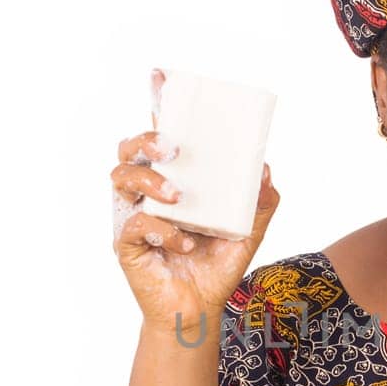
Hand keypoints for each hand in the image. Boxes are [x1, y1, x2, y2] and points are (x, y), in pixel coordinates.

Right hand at [111, 69, 280, 339]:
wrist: (201, 310)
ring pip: (120, 177)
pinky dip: (163, 229)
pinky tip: (185, 242)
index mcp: (174, 181)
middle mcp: (147, 193)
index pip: (162, 137)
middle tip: (173, 150)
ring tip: (179, 198)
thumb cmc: (216, 266)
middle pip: (130, 148)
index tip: (160, 75)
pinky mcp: (126, 242)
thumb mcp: (249, 232)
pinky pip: (135, 222)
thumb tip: (266, 171)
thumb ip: (261, 202)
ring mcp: (133, 215)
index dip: (157, 104)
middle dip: (147, 138)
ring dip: (150, 180)